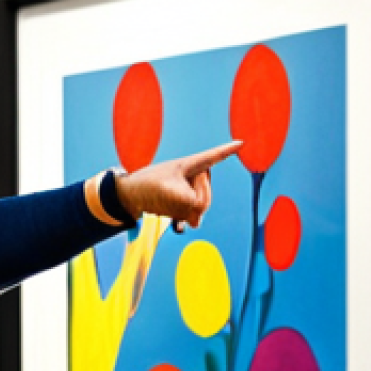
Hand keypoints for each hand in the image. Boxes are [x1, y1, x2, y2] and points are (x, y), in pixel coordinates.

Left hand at [115, 140, 241, 231]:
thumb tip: (196, 223)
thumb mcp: (170, 193)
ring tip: (166, 205)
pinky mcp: (183, 204)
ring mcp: (190, 191)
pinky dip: (182, 221)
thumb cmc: (147, 186)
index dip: (228, 151)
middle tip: (171, 196)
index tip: (242, 142)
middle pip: (206, 197)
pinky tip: (177, 227)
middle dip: (192, 204)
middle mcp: (195, 176)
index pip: (214, 157)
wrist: (129, 196)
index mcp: (192, 164)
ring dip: (182, 213)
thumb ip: (190, 206)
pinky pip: (192, 216)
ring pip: (199, 210)